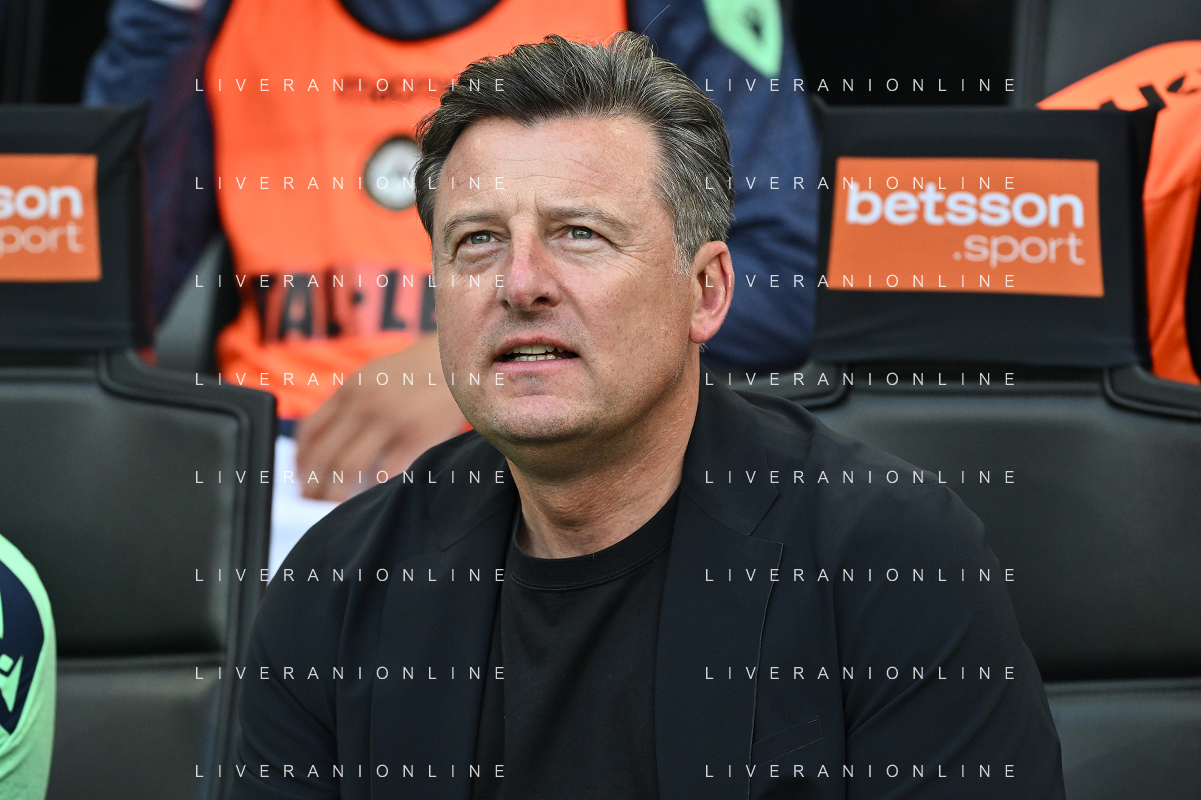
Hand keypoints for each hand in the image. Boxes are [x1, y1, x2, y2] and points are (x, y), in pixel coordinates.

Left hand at [295, 332, 465, 500]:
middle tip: (310, 501)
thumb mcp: (373, 377)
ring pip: (348, 466)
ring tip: (332, 505)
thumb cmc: (413, 374)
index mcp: (350, 390)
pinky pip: (385, 472)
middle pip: (324, 453)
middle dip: (312, 483)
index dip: (300, 460)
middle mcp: (364, 404)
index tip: (300, 477)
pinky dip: (372, 489)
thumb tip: (322, 440)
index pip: (310, 431)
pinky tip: (370, 496)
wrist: (454, 361)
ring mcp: (390, 420)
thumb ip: (348, 403)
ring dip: (335, 492)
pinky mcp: (416, 436)